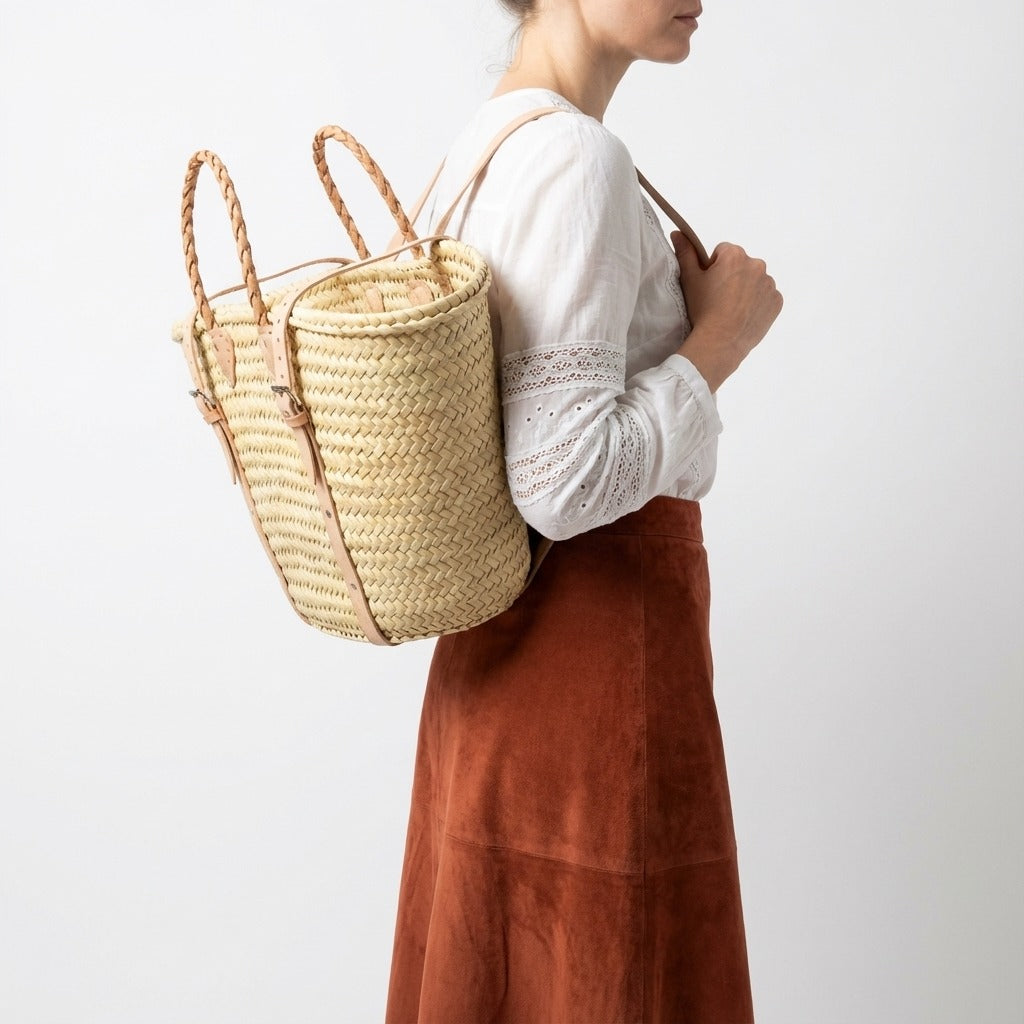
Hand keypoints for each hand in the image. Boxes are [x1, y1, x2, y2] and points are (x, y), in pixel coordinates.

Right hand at [671, 231, 782, 392]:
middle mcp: (757, 264)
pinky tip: (744, 315)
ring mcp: (769, 283)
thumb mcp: (689, 279)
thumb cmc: (703, 309)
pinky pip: (766, 297)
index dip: (713, 268)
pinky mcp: (776, 301)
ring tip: (731, 309)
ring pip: (754, 281)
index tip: (709, 285)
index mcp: (735, 255)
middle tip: (718, 299)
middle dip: (732, 276)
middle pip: (741, 265)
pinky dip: (757, 303)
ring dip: (745, 289)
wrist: (721, 341)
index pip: (723, 252)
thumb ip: (685, 253)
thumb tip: (678, 232)